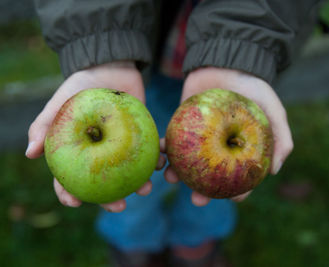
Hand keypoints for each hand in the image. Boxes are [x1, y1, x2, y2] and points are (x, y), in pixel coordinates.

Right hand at [26, 61, 164, 211]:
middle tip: (121, 206)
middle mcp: (100, 154)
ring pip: (129, 174)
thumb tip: (30, 153)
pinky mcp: (140, 137)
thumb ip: (44, 124)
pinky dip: (155, 159)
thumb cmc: (82, 84)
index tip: (76, 202)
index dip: (69, 193)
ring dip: (139, 184)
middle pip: (103, 184)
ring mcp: (121, 147)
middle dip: (111, 200)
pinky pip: (149, 153)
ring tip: (147, 188)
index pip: (68, 178)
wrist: (112, 65)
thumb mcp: (60, 101)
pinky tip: (161, 162)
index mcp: (78, 151)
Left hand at [163, 67, 292, 205]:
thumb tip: (274, 172)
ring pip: (188, 164)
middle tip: (196, 200)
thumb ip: (281, 138)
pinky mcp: (182, 126)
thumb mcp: (273, 109)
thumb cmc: (252, 86)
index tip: (234, 200)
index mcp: (239, 148)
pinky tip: (161, 155)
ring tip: (171, 178)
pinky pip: (172, 141)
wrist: (225, 60)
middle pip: (210, 176)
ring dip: (178, 175)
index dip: (239, 192)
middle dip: (202, 192)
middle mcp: (218, 148)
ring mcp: (199, 138)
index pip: (241, 176)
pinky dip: (165, 149)